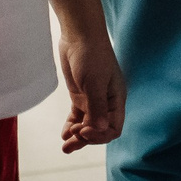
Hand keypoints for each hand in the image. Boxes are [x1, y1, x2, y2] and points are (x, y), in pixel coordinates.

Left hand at [56, 29, 125, 153]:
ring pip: (87, 125)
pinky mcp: (81, 95)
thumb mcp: (94, 82)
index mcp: (116, 99)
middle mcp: (106, 102)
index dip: (99, 135)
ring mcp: (92, 99)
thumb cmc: (91, 54)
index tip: (83, 131)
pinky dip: (71, 126)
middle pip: (98, 129)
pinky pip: (77, 116)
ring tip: (65, 146)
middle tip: (71, 142)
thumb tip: (99, 130)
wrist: (79, 34)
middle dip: (85, 139)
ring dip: (77, 136)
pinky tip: (64, 134)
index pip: (113, 127)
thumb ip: (97, 106)